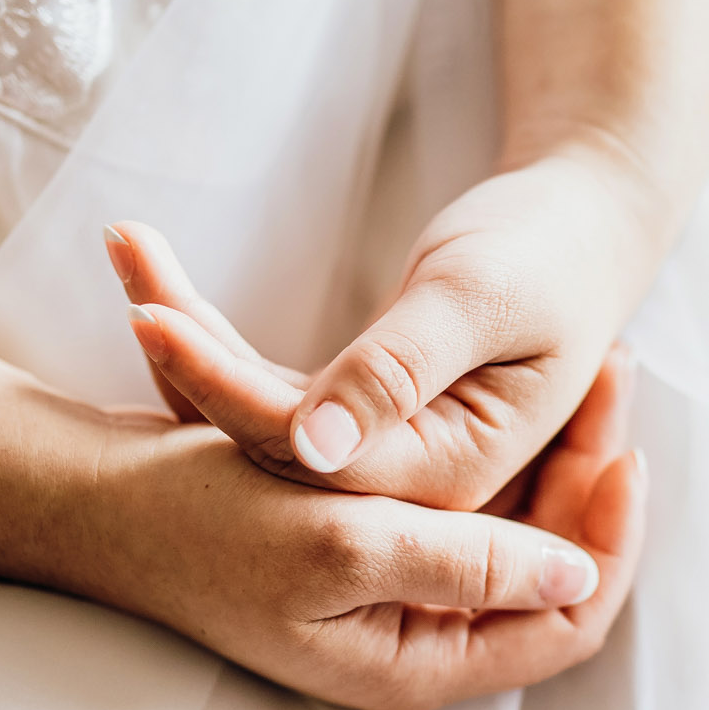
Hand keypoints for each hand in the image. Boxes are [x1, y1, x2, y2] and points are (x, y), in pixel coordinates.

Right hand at [56, 350, 646, 709]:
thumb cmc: (201, 522)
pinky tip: (525, 381)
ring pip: (518, 525)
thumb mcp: (341, 542)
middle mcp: (416, 637)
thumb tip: (577, 574)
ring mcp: (395, 593)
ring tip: (598, 360)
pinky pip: (471, 502)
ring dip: (557, 449)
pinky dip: (503, 445)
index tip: (627, 450)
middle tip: (619, 374)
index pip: (567, 624)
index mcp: (417, 661)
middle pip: (552, 570)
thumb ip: (463, 561)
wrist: (90, 496)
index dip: (608, 541)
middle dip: (589, 476)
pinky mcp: (372, 543)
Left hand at [104, 149, 663, 510]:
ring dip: (189, 336)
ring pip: (261, 414)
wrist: (583, 227)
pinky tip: (155, 273)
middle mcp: (409, 482)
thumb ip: (399, 372)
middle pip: (271, 442)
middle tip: (125, 275)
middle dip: (188, 359)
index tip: (150, 317)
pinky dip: (215, 333)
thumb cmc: (549, 253)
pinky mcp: (358, 416)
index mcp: (449, 473)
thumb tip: (316, 444)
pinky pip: (271, 390)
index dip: (225, 392)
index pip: (312, 455)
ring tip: (129, 249)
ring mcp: (381, 453)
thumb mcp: (478, 302)